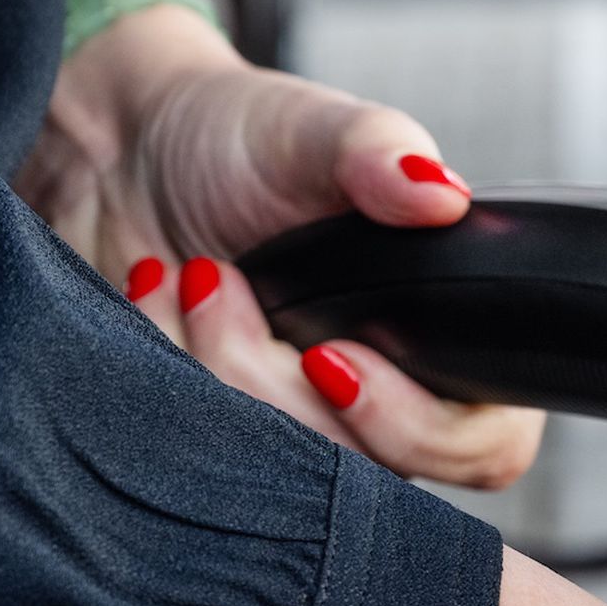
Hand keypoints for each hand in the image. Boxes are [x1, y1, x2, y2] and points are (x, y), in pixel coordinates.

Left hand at [16, 4, 541, 487]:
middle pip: (370, 473)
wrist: (122, 157)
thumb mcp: (314, 132)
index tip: (330, 358)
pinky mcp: (236, 447)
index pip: (484, 449)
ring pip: (286, 472)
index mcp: (453, 347)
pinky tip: (155, 300)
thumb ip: (381, 155)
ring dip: (216, 365)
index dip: (412, 424)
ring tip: (191, 275)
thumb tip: (440, 193)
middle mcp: (394, 406)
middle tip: (222, 280)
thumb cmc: (237, 142)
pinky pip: (207, 461)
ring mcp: (313, 432)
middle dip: (272, 378)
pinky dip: (170, 373)